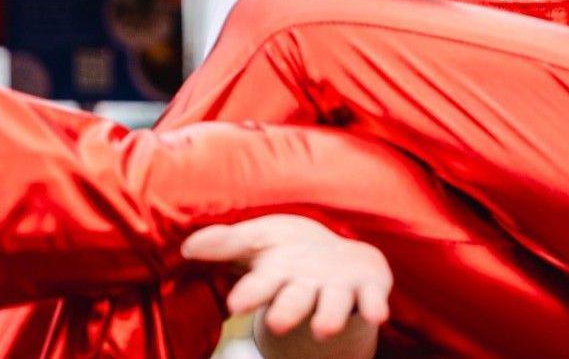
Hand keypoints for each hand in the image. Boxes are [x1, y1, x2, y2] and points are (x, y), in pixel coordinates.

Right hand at [182, 214, 392, 341]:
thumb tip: (188, 245)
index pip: (261, 286)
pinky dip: (374, 307)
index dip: (250, 293)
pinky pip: (372, 300)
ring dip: (329, 317)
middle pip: (295, 302)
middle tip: (276, 325)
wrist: (338, 261)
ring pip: (333, 306)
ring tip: (324, 329)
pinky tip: (380, 316)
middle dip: (286, 312)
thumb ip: (226, 243)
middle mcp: (307, 288)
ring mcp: (338, 290)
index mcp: (278, 276)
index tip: (236, 303)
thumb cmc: (288, 251)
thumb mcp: (257, 240)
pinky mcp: (368, 288)